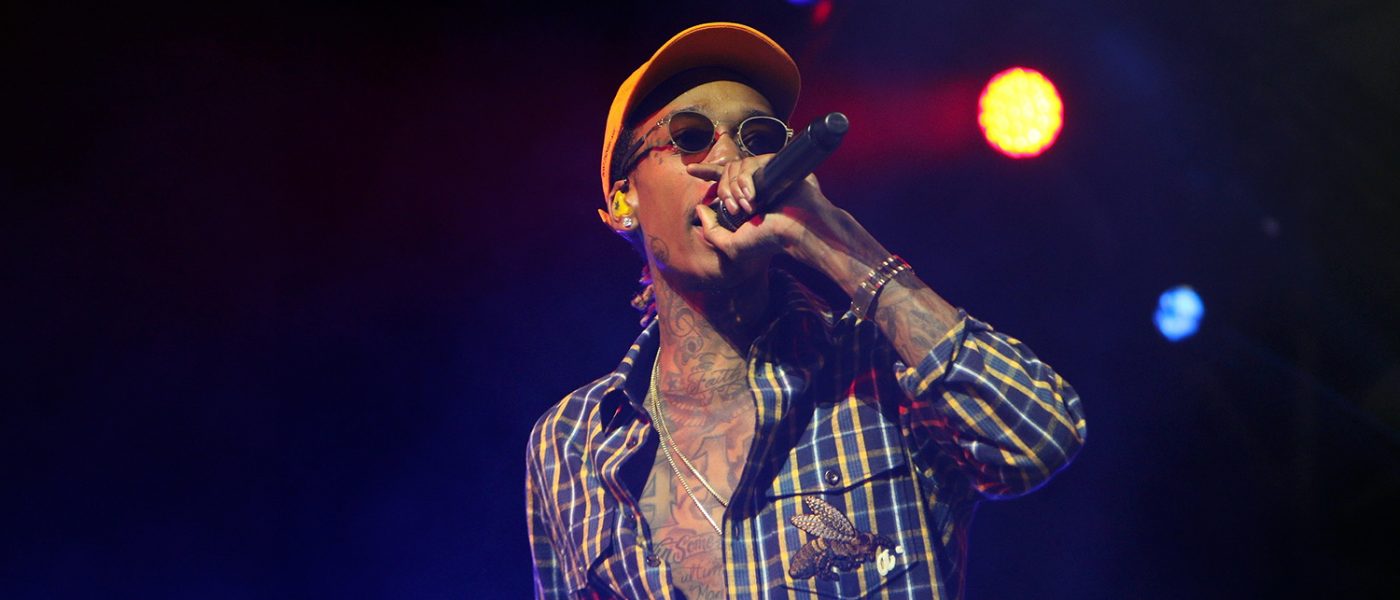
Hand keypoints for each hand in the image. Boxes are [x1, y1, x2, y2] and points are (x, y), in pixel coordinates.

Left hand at [685, 156, 832, 263]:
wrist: (797, 230)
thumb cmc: (769, 240)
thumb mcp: (732, 245)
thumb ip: (711, 231)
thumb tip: (701, 207)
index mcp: (744, 199)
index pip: (722, 179)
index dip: (705, 171)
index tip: (690, 170)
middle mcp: (753, 184)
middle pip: (725, 173)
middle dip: (725, 191)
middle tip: (737, 210)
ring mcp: (764, 173)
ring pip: (735, 167)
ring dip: (736, 189)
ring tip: (749, 206)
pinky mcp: (774, 164)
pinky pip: (749, 163)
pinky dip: (747, 181)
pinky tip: (754, 196)